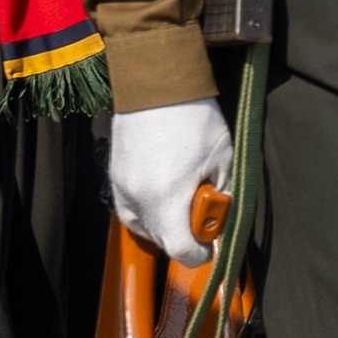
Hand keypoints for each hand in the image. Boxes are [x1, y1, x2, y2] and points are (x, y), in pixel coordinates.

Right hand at [106, 96, 233, 254]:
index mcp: (166, 198)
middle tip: (202, 215)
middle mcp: (138, 198)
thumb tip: (216, 220)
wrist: (156, 83)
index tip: (208, 247)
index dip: (198, 255)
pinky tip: (163, 192)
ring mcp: (121, 186)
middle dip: (182, 237)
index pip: (179, 249)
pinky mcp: (114, 175)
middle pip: (159, 240)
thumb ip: (220, 198)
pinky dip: (147, 210)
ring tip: (180, 204)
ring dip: (162, 225)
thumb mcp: (222, 161)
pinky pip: (130, 208)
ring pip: (141, 226)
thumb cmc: (194, 118)